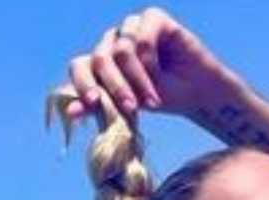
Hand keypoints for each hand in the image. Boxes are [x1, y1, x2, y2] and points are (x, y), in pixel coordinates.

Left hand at [52, 7, 234, 126]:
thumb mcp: (128, 107)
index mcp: (102, 62)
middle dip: (115, 88)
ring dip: (137, 80)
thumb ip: (100, 106)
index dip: (82, 84)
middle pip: (99, 59)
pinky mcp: (153, 18)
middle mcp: (113, 41)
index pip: (79, 66)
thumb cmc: (164, 98)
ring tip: (154, 100)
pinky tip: (161, 73)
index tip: (93, 103)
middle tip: (131, 109)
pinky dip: (149, 61)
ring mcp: (131, 27)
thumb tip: (70, 113)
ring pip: (121, 51)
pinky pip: (141, 39)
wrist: (198, 93)